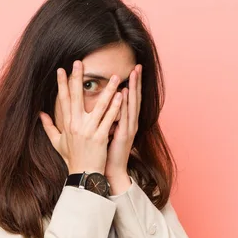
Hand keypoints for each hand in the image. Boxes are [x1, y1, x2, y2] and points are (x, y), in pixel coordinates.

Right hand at [39, 60, 122, 174]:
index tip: (61, 69)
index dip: (62, 84)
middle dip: (77, 79)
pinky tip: (121, 96)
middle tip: (80, 62)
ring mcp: (88, 131)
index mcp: (67, 124)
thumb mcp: (57, 142)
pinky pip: (109, 119)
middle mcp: (76, 125)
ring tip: (115, 77)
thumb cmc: (72, 158)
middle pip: (76, 97)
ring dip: (107, 90)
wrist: (83, 175)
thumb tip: (40, 114)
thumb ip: (48, 126)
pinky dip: (115, 107)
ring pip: (98, 106)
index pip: (63, 100)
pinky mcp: (100, 137)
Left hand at [105, 64, 141, 193]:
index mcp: (124, 122)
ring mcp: (128, 129)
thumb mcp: (104, 132)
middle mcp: (129, 123)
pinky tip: (123, 94)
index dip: (131, 85)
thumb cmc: (104, 153)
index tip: (132, 70)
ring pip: (131, 105)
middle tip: (138, 66)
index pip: (128, 99)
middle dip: (136, 82)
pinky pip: (124, 117)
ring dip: (133, 89)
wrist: (108, 172)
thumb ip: (105, 119)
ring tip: (134, 74)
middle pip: (134, 99)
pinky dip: (124, 105)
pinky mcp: (123, 136)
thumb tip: (100, 108)